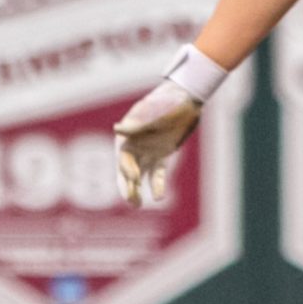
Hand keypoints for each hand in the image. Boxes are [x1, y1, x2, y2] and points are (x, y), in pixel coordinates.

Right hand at [112, 81, 201, 207]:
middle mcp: (135, 144)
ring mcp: (148, 150)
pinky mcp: (161, 154)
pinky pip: (157, 172)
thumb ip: (137, 124)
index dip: (126, 168)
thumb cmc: (167, 102)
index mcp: (128, 133)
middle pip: (127, 169)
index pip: (123, 156)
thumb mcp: (153, 112)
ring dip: (137, 189)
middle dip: (127, 186)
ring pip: (139, 174)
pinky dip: (157, 184)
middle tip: (131, 201)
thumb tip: (117, 129)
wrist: (185, 98)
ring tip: (138, 205)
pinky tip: (159, 197)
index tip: (135, 178)